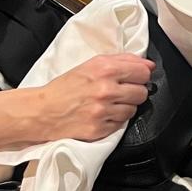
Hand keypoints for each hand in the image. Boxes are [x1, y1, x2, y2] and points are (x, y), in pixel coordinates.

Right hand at [32, 53, 153, 141]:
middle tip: (121, 92)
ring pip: (133, 110)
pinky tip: (102, 114)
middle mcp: (106, 90)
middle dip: (135, 92)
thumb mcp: (92, 64)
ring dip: (125, 107)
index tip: (136, 77)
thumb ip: (123, 60)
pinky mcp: (99, 130)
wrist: (42, 111)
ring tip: (109, 104)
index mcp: (106, 69)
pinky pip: (120, 124)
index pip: (143, 72)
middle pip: (142, 93)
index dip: (141, 75)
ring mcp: (103, 111)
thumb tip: (148, 65)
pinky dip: (114, 120)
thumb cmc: (66, 86)